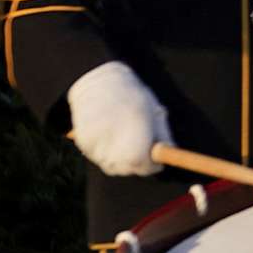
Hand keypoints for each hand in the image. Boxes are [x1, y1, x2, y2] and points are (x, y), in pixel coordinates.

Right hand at [67, 60, 171, 177]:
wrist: (98, 83)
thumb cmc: (133, 97)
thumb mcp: (156, 113)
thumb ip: (163, 137)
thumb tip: (168, 154)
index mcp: (136, 137)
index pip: (144, 165)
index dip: (151, 164)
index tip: (155, 160)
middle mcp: (114, 144)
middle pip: (127, 169)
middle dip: (137, 164)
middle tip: (140, 152)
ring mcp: (96, 145)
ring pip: (111, 165)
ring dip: (120, 160)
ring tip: (124, 141)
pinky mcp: (83, 143)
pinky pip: (97, 156)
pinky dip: (105, 153)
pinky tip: (110, 137)